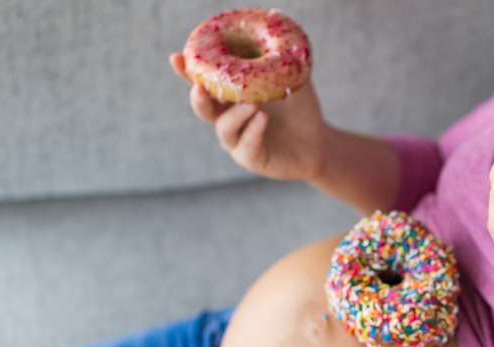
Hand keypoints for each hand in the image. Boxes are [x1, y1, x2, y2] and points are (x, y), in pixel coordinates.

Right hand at [169, 53, 326, 180]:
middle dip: (198, 97)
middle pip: (204, 109)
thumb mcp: (292, 82)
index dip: (187, 72)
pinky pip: (246, 146)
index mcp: (231, 97)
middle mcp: (228, 118)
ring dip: (234, 115)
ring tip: (252, 105)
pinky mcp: (252, 158)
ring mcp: (237, 140)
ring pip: (224, 128)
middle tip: (200, 87)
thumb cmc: (300, 110)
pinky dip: (252, 131)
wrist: (316, 143)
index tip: (176, 59)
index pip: (205, 82)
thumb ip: (279, 64)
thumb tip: (274, 40)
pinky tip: (262, 118)